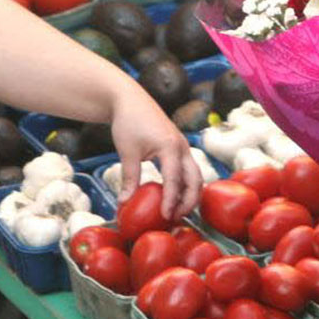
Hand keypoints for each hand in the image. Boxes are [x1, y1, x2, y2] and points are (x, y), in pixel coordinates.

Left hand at [110, 88, 200, 219]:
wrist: (129, 99)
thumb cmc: (128, 122)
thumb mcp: (128, 151)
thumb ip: (129, 178)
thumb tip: (124, 203)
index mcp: (170, 146)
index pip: (175, 179)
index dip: (171, 200)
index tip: (165, 216)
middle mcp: (182, 146)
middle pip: (195, 179)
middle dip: (189, 201)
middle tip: (175, 219)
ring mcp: (182, 146)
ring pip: (195, 175)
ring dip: (189, 194)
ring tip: (176, 212)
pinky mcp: (178, 146)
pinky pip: (188, 169)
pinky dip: (185, 184)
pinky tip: (173, 196)